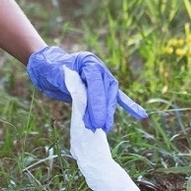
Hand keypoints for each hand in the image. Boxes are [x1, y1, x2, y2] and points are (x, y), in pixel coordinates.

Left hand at [26, 46, 147, 131]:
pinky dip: (128, 105)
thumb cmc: (50, 70)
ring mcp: (103, 77)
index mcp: (88, 62)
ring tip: (104, 128)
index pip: (95, 83)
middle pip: (106, 91)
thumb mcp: (57, 76)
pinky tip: (141, 115)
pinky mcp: (103, 86)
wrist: (49, 67)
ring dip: (108, 113)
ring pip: (110, 97)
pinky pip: (117, 97)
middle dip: (103, 110)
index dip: (97, 102)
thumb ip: (70, 84)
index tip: (97, 120)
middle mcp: (99, 68)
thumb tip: (82, 98)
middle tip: (99, 127)